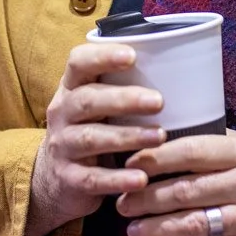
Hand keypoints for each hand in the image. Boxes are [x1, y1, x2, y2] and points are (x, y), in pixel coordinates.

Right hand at [24, 43, 168, 235]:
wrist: (55, 179)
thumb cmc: (91, 128)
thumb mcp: (97, 103)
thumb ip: (122, 85)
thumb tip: (180, 68)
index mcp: (71, 87)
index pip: (78, 62)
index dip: (102, 56)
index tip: (132, 56)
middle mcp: (62, 113)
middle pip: (88, 100)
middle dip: (124, 99)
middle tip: (158, 102)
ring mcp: (62, 146)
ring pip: (92, 138)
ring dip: (127, 136)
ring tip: (159, 136)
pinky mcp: (67, 179)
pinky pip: (93, 178)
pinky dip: (118, 179)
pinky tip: (141, 179)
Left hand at [117, 130, 235, 235]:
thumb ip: (224, 147)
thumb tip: (175, 141)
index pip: (193, 151)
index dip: (156, 158)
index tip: (130, 162)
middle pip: (186, 190)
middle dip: (146, 197)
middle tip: (121, 201)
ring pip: (193, 224)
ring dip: (156, 227)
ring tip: (132, 229)